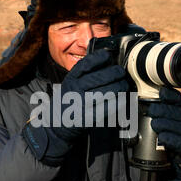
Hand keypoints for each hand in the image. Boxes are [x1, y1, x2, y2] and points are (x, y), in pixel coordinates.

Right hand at [23, 49, 128, 165]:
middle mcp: (74, 90)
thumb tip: (108, 61)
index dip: (99, 58)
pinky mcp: (87, 119)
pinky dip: (118, 103)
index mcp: (70, 79)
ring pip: (105, 92)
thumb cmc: (69, 100)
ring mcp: (80, 105)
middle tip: (121, 73)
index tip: (108, 56)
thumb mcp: (71, 83)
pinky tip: (122, 99)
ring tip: (124, 85)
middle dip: (115, 73)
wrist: (57, 124)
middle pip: (99, 77)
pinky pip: (107, 109)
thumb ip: (85, 73)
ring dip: (119, 87)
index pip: (85, 64)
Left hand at [147, 87, 180, 180]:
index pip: (179, 100)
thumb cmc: (173, 135)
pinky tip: (162, 138)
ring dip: (165, 124)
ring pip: (178, 127)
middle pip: (176, 113)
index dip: (170, 96)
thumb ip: (158, 112)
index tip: (160, 93)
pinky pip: (180, 142)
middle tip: (151, 111)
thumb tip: (137, 104)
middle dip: (162, 110)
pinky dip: (170, 139)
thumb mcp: (168, 121)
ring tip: (154, 124)